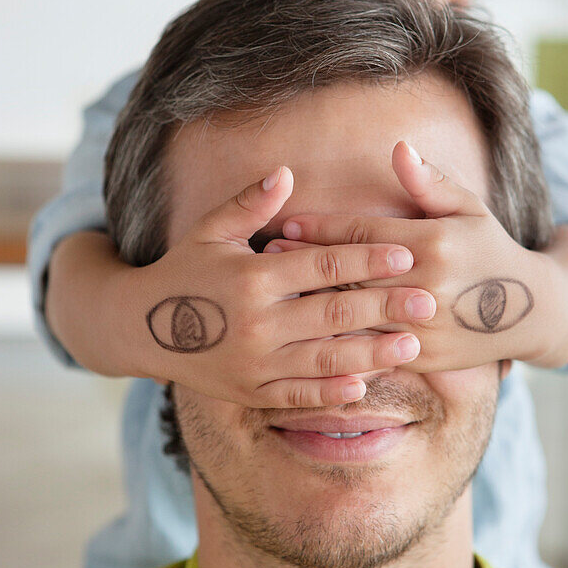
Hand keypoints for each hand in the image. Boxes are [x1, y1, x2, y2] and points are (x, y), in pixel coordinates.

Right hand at [119, 165, 436, 406]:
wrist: (138, 327)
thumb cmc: (184, 270)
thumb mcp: (210, 230)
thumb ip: (250, 204)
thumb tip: (287, 172)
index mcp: (252, 276)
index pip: (322, 266)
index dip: (366, 260)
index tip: (406, 256)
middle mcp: (256, 322)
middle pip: (333, 313)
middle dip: (384, 307)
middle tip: (429, 302)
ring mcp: (253, 362)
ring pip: (323, 358)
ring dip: (371, 353)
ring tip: (411, 346)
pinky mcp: (249, 392)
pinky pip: (297, 394)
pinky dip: (330, 393)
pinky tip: (364, 386)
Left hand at [268, 142, 552, 371]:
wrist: (529, 311)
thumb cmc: (488, 248)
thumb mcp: (469, 208)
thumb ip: (430, 182)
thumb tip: (398, 147)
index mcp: (434, 243)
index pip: (364, 234)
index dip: (322, 228)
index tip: (286, 224)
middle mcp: (427, 285)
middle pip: (352, 274)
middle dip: (306, 265)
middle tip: (266, 257)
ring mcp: (423, 325)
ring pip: (356, 315)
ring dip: (312, 303)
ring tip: (276, 295)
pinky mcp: (423, 356)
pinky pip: (371, 349)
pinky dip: (337, 342)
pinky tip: (305, 335)